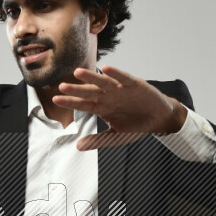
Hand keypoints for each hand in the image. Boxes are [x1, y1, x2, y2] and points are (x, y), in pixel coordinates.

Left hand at [52, 65, 187, 150]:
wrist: (159, 119)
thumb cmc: (136, 124)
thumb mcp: (116, 136)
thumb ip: (98, 140)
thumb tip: (78, 146)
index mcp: (102, 107)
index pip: (83, 104)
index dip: (70, 102)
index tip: (56, 100)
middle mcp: (109, 96)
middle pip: (89, 92)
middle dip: (76, 90)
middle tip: (62, 86)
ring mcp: (120, 89)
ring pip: (103, 82)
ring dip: (91, 77)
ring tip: (78, 73)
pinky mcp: (135, 84)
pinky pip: (123, 77)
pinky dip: (116, 73)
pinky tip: (106, 69)